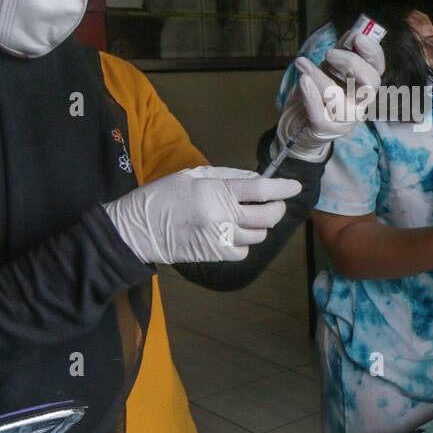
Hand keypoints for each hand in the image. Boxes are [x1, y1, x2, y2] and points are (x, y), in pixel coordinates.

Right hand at [103, 166, 300, 264]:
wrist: (137, 231)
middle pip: (267, 216)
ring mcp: (219, 239)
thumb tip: (255, 180)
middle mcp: (221, 217)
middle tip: (273, 203)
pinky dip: (244, 243)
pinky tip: (232, 233)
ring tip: (246, 217)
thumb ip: (227, 176)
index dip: (283, 188)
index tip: (295, 186)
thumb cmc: (162, 197)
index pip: (260, 190)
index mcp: (215, 191)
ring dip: (259, 226)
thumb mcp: (191, 176)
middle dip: (277, 208)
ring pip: (258, 235)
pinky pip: (243, 251)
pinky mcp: (215, 256)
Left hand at [277, 33, 385, 161]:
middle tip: (329, 54)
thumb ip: (341, 52)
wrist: (295, 126)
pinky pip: (320, 115)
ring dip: (321, 77)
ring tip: (302, 63)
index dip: (373, 52)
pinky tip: (302, 80)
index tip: (357, 37)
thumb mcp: (328, 69)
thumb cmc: (315, 94)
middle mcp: (359, 104)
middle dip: (353, 64)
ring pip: (341, 101)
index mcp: (363, 86)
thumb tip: (354, 31)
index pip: (378, 69)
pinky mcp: (324, 130)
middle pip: (371, 85)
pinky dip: (311, 96)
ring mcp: (344, 120)